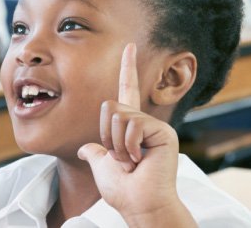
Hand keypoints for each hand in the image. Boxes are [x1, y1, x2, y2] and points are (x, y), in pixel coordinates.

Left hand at [77, 44, 185, 219]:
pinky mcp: (163, 132)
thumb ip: (95, 153)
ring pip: (119, 115)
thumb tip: (87, 148)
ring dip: (117, 144)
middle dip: (107, 135)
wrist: (141, 204)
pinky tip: (139, 160)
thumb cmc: (125, 190)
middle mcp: (145, 122)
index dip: (127, 68)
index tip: (129, 45)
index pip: (126, 92)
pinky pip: (131, 125)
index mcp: (131, 127)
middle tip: (123, 159)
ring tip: (132, 161)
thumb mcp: (102, 168)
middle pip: (110, 106)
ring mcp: (155, 127)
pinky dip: (128, 146)